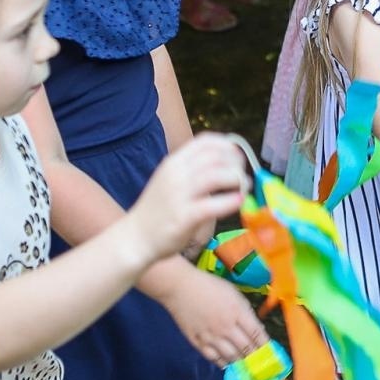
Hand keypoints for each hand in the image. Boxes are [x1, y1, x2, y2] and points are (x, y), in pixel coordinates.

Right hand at [132, 133, 248, 259]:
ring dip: (237, 180)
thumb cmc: (158, 210)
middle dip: (236, 164)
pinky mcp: (184, 216)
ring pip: (216, 176)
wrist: (136, 237)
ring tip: (243, 189)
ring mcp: (179, 194)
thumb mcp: (171, 180)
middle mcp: (176, 173)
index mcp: (173, 162)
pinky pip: (213, 204)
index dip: (227, 146)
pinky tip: (238, 202)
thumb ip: (192, 171)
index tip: (238, 156)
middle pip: (215, 157)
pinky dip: (230, 201)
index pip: (205, 141)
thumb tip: (227, 164)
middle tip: (242, 176)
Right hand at [157, 260, 269, 365]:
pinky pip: (213, 358)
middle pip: (246, 348)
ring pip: (231, 356)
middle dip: (255, 356)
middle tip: (260, 360)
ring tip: (246, 363)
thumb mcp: (234, 293)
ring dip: (241, 361)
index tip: (269, 350)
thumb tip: (256, 328)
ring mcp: (211, 337)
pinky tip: (228, 363)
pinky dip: (223, 363)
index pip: (256, 334)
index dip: (265, 345)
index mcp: (237, 312)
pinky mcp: (198, 342)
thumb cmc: (210, 286)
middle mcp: (226, 327)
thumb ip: (246, 311)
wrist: (181, 288)